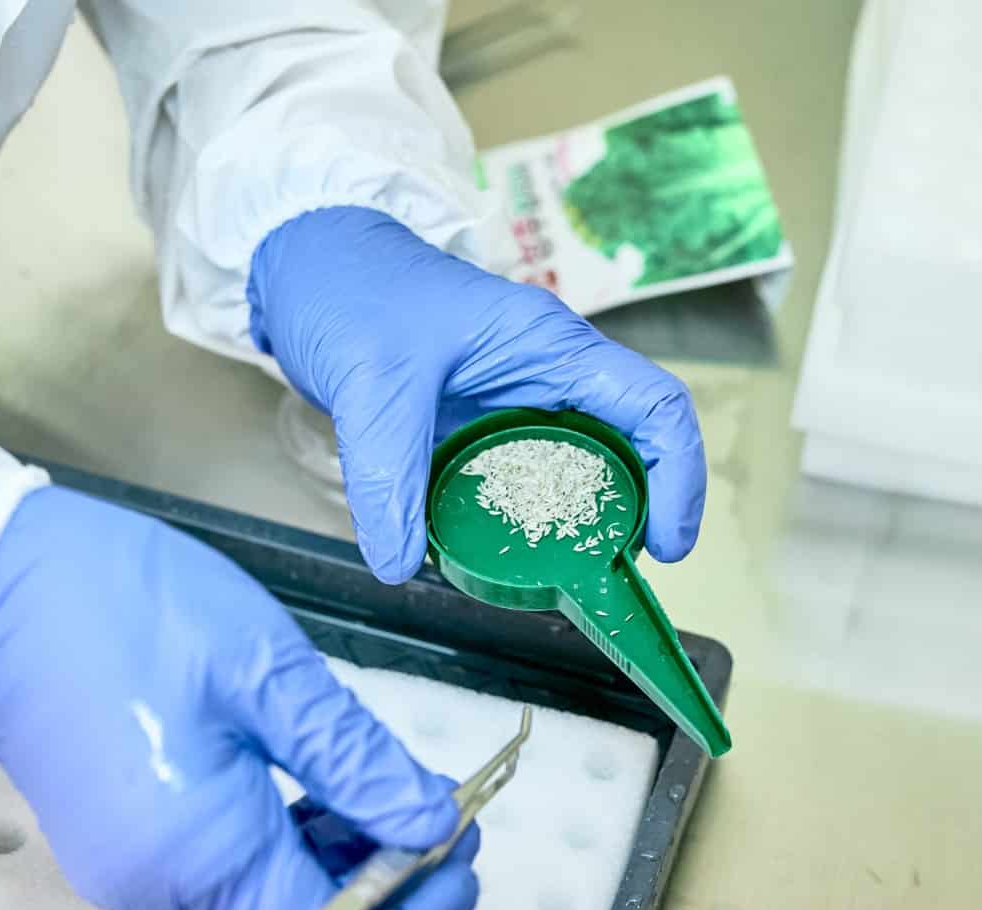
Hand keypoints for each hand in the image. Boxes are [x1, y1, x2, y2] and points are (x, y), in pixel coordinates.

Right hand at [0, 486, 477, 909]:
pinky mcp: (120, 838)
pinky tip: (323, 790)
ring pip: (262, 898)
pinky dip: (284, 842)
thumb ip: (356, 760)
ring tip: (391, 792)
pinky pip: (221, 870)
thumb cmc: (124, 608)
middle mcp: (158, 883)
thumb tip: (429, 820)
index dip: (408, 909)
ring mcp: (130, 866)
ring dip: (335, 860)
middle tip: (441, 817)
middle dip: (381, 883)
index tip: (461, 860)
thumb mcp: (268, 674)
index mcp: (199, 851)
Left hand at [247, 206, 706, 584]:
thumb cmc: (349, 286)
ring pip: (580, 465)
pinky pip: (525, 474)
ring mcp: (518, 395)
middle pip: (630, 445)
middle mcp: (548, 371)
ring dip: (578, 520)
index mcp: (549, 345)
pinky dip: (524, 516)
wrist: (303, 261)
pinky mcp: (484, 418)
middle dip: (633, 512)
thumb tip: (399, 564)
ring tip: (561, 575)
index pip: (653, 405)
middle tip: (609, 575)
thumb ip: (387, 478)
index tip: (664, 544)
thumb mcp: (370, 384)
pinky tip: (500, 553)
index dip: (678, 477)